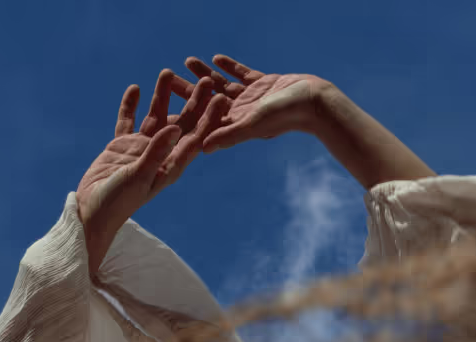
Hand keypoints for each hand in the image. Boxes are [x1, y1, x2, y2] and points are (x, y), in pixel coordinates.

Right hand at [75, 70, 229, 259]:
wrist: (92, 213)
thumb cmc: (118, 203)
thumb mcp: (139, 177)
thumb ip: (156, 153)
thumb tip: (175, 128)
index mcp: (171, 166)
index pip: (196, 138)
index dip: (210, 118)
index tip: (222, 98)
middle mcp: (160, 155)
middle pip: (181, 123)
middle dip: (194, 102)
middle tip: (206, 79)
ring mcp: (141, 149)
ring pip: (155, 117)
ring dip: (162, 96)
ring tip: (167, 71)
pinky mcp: (121, 146)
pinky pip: (127, 121)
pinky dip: (131, 106)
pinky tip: (135, 88)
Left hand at [171, 55, 333, 153]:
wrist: (314, 101)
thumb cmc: (285, 115)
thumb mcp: (254, 125)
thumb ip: (229, 135)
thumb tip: (202, 149)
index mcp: (236, 125)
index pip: (203, 121)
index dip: (183, 114)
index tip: (161, 108)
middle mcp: (241, 113)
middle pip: (208, 101)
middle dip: (187, 90)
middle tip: (165, 77)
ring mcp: (252, 98)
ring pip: (222, 85)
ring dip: (205, 74)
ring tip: (186, 60)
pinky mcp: (263, 84)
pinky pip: (242, 75)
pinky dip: (229, 67)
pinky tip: (216, 58)